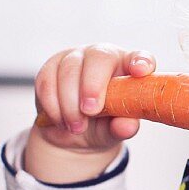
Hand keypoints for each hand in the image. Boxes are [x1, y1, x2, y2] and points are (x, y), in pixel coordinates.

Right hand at [31, 44, 155, 154]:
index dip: (141, 61)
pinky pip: (47, 81)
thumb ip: (122, 127)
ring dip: (70, 103)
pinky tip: (61, 120)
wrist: (72, 132)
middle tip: (91, 111)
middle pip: (98, 57)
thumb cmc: (103, 125)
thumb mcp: (114, 130)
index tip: (140, 71)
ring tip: (77, 127)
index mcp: (128, 68)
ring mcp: (76, 58)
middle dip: (93, 85)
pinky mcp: (51, 67)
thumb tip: (127, 126)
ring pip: (69, 70)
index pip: (140, 58)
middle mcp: (103, 56)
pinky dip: (53, 105)